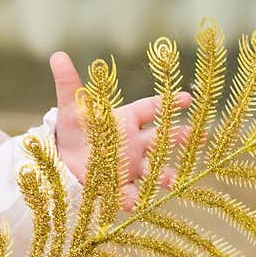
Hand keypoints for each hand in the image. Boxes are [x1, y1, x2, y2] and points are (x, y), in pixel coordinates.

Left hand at [48, 52, 193, 211]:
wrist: (62, 161)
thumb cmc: (73, 131)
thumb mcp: (71, 108)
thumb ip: (68, 84)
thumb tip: (57, 55)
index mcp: (127, 120)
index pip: (152, 108)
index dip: (169, 103)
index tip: (187, 99)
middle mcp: (135, 143)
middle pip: (163, 139)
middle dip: (180, 138)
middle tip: (198, 135)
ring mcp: (131, 166)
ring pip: (154, 170)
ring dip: (164, 175)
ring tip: (172, 180)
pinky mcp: (120, 187)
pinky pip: (130, 193)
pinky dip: (132, 197)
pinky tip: (133, 201)